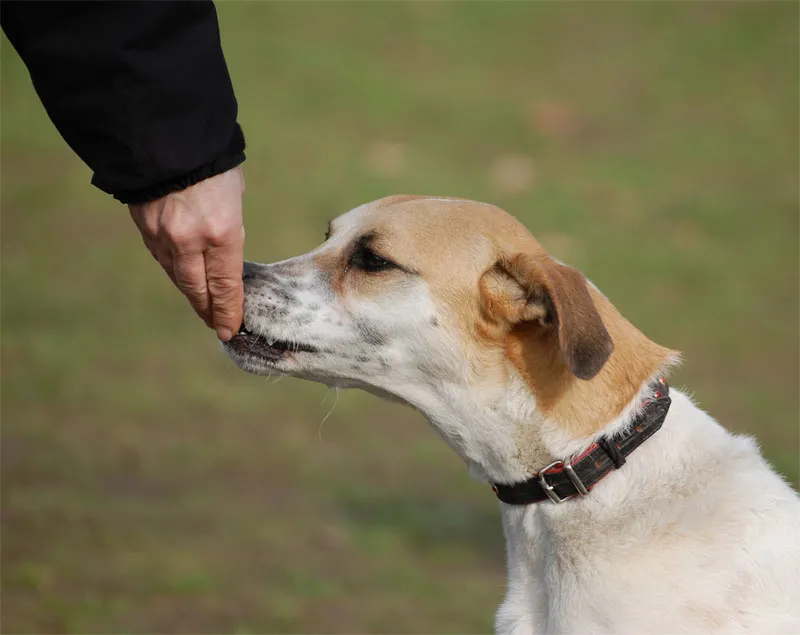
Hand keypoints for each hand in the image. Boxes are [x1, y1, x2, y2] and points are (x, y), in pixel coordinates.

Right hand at [129, 167, 244, 340]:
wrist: (162, 132)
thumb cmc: (210, 159)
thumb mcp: (233, 192)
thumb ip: (228, 224)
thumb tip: (224, 245)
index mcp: (220, 232)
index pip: (225, 284)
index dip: (228, 310)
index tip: (230, 328)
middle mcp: (188, 240)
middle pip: (197, 289)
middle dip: (208, 309)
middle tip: (216, 325)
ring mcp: (162, 235)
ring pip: (176, 275)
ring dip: (190, 291)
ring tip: (201, 304)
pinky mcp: (143, 226)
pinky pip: (160, 256)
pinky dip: (173, 268)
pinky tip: (182, 274)